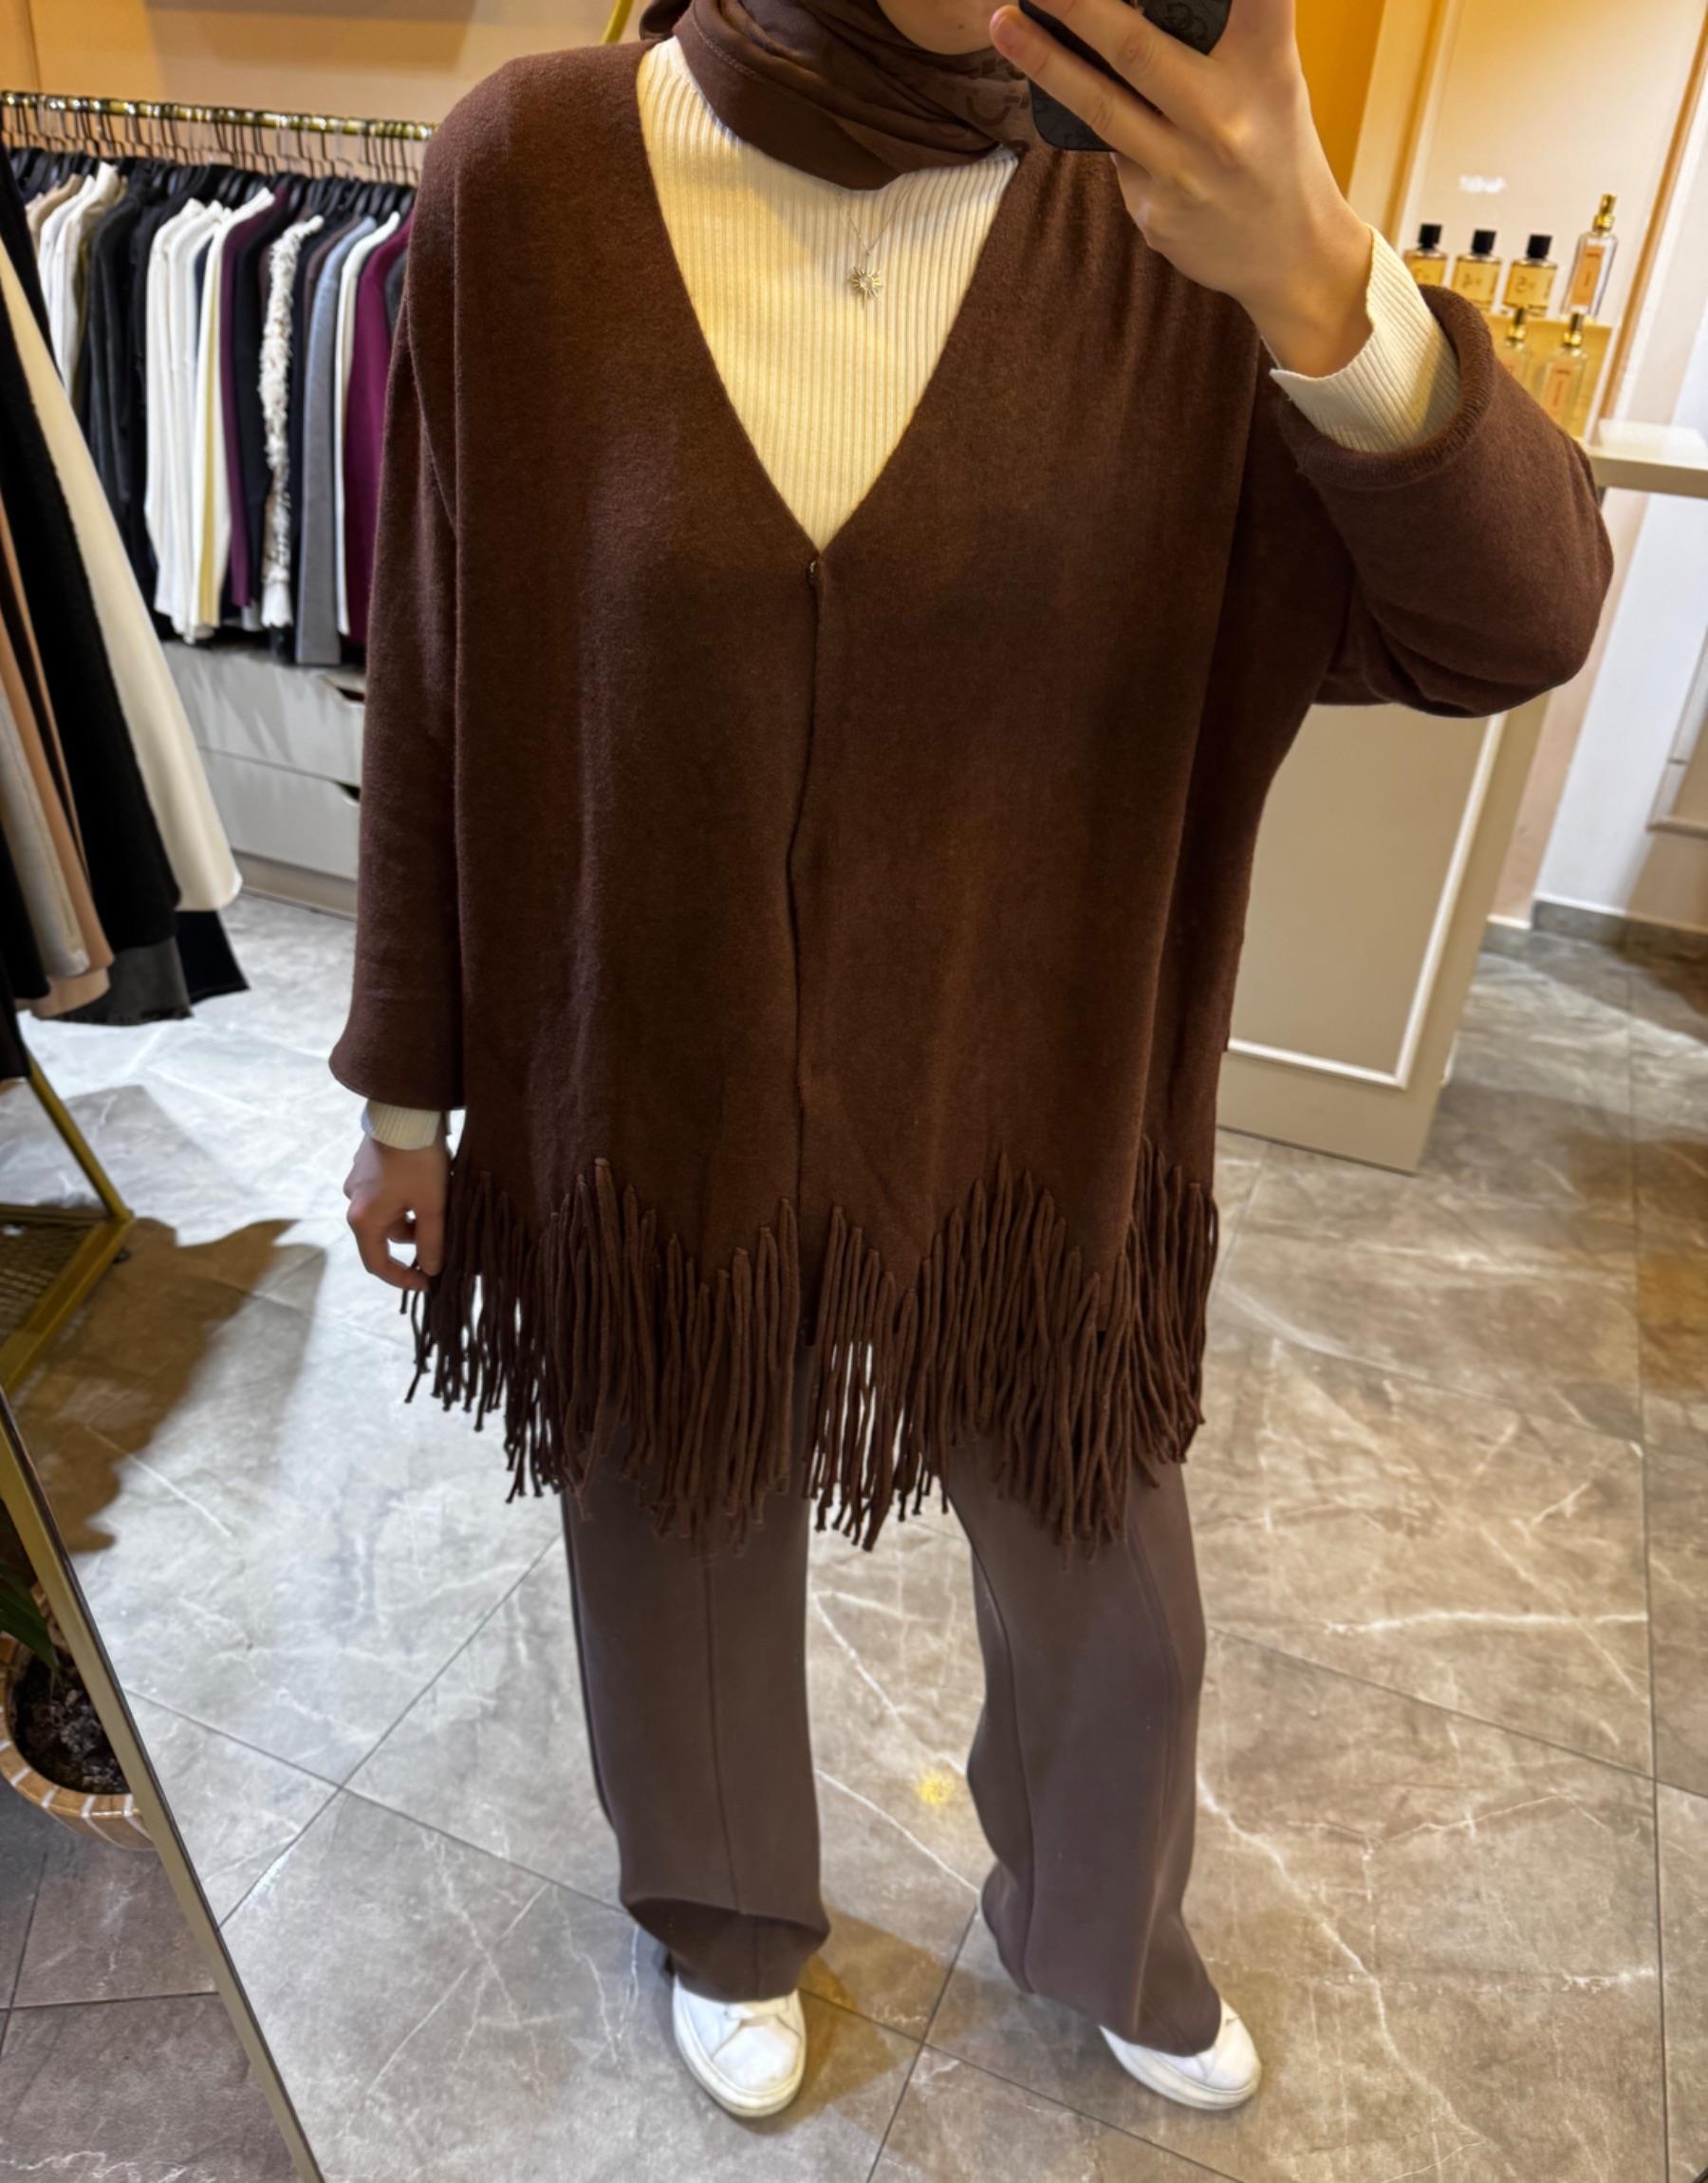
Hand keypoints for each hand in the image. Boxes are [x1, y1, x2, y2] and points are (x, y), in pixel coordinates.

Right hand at [343, 1133, 447, 1292]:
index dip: (401, 1279)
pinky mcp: (366, 1166)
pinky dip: (406, 1198)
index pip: (377, 1264)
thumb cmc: (418, 1161)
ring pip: (389, 1214)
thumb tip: (432, 1269)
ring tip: (441, 1203)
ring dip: (413, 1216)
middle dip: (415, 1239)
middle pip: (385, 1237)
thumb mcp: (432, 1205)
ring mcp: (358, 1183)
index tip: (426, 1282)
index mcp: (364, 1219)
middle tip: (444, 1235)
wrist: (405, 1111)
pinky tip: (428, 1185)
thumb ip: (431, 1241)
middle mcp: (354, 1202)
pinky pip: (386, 1194)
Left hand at [989, 0, 1375, 375]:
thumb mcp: (1274, 77)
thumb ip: (1231, 32)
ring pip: (1101, 105)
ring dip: (1044, 62)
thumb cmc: (1275, 147)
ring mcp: (1184, 171)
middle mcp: (1224, 116)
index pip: (1251, 1)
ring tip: (1004, 26)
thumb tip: (1144, 3)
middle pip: (1136, 48)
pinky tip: (1073, 99)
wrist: (1292, 256)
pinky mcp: (1154, 212)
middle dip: (1077, 6)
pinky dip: (1090, 122)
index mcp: (1266, 67)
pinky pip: (1111, 153)